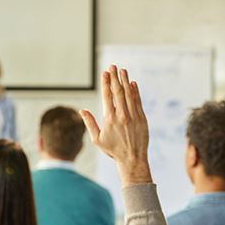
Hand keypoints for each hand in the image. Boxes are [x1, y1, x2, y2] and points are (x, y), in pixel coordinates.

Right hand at [81, 65, 151, 185]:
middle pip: (118, 91)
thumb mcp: (97, 139)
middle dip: (115, 77)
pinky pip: (137, 101)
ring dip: (125, 81)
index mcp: (109, 119)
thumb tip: (82, 110)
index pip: (107, 96)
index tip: (104, 73)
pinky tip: (132, 83)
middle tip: (112, 66)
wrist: (132, 159)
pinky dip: (135, 91)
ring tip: (122, 70)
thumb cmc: (113, 150)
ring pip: (128, 94)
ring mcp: (133, 115)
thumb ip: (90, 123)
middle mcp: (122, 115)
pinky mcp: (142, 118)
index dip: (106, 83)